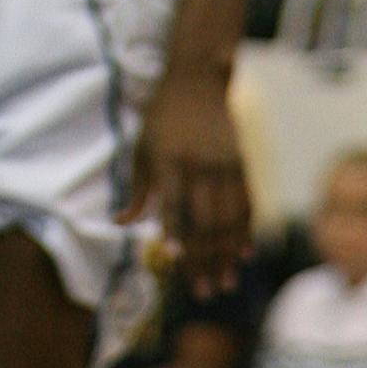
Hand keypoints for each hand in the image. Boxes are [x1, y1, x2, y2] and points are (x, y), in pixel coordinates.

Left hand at [124, 66, 250, 296]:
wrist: (199, 76)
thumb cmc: (162, 116)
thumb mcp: (142, 147)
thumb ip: (136, 189)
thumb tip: (119, 225)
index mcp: (169, 158)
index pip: (173, 202)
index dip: (174, 231)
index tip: (174, 259)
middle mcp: (200, 163)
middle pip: (204, 221)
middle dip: (204, 259)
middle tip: (204, 291)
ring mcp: (226, 164)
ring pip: (229, 219)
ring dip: (227, 255)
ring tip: (225, 283)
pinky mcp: (243, 163)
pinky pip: (247, 205)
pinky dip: (246, 232)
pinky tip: (245, 256)